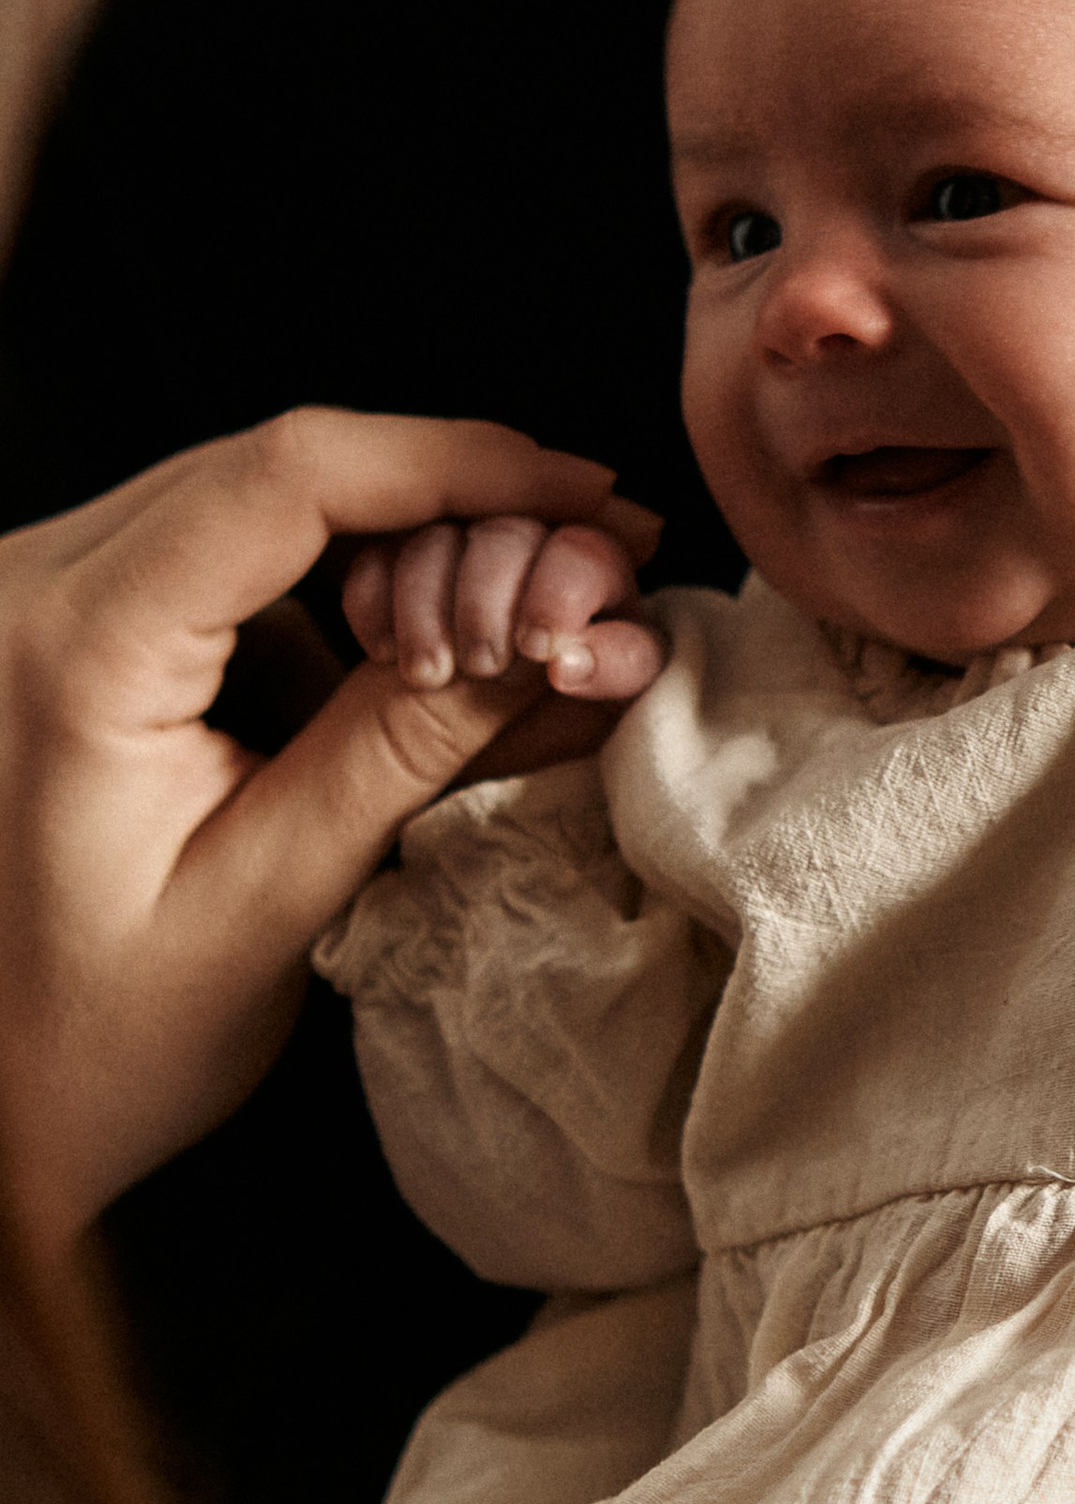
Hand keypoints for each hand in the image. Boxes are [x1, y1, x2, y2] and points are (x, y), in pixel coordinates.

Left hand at [0, 411, 658, 1250]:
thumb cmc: (88, 1040)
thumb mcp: (274, 898)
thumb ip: (411, 743)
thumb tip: (560, 627)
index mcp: (69, 651)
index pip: (294, 477)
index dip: (464, 462)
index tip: (587, 495)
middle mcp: (25, 581)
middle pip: (292, 465)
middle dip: (459, 502)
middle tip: (589, 561)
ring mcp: (34, 585)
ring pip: (268, 491)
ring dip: (403, 544)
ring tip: (493, 639)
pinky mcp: (62, 605)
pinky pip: (230, 541)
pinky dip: (338, 578)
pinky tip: (393, 656)